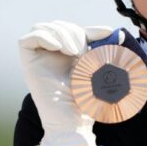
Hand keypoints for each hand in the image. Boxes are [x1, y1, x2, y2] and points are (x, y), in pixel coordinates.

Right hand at [19, 20, 112, 145]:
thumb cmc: (86, 99)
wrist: (73, 120)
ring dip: (61, 34)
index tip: (107, 32)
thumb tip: (119, 34)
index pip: (74, 30)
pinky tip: (60, 48)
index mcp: (68, 55)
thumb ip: (104, 52)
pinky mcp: (29, 63)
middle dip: (74, 31)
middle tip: (83, 50)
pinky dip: (45, 37)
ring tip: (74, 52)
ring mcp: (39, 58)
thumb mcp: (97, 69)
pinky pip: (27, 40)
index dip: (89, 29)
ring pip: (43, 28)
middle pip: (58, 26)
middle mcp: (52, 54)